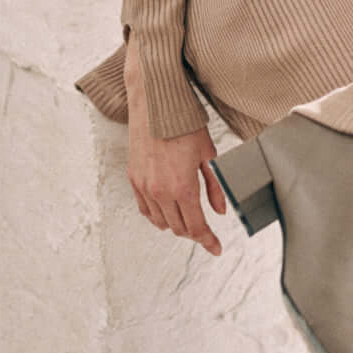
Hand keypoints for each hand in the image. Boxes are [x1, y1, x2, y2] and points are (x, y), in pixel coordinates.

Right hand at [125, 40, 225, 256]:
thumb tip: (219, 210)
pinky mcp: (133, 179)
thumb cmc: (184, 124)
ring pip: (160, 222)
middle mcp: (160, 191)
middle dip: (194, 232)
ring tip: (188, 219)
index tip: (216, 248)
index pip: (196, 226)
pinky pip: (145, 209)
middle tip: (205, 230)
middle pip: (178, 228)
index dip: (208, 241)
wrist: (155, 105)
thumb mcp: (208, 154)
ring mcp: (144, 186)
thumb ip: (214, 186)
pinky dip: (157, 215)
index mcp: (182, 187)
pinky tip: (166, 210)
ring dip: (175, 225)